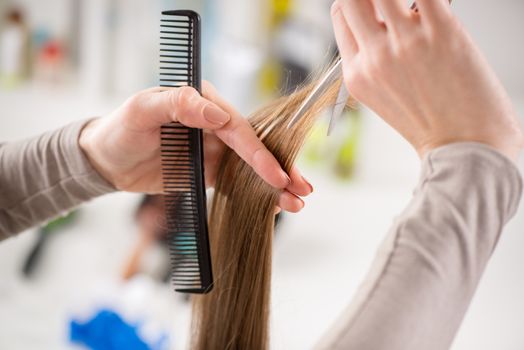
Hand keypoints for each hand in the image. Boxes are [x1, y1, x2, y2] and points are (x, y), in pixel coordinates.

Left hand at [79, 82, 312, 212]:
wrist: (105, 162)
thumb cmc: (120, 130)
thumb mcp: (142, 110)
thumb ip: (179, 104)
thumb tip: (219, 114)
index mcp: (202, 103)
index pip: (238, 127)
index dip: (259, 152)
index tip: (276, 174)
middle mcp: (213, 124)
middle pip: (254, 147)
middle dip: (280, 168)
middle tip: (303, 188)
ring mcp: (213, 149)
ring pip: (251, 168)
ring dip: (275, 185)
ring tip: (297, 202)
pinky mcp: (209, 171)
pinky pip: (237, 184)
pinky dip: (256, 195)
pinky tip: (274, 206)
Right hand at [331, 0, 522, 160]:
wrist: (466, 146)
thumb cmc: (433, 124)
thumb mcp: (384, 97)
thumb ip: (376, 59)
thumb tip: (387, 19)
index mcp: (357, 73)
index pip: (341, 13)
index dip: (359, 4)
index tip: (376, 4)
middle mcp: (374, 56)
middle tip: (394, 5)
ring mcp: (405, 42)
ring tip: (421, 12)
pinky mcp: (441, 30)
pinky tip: (436, 9)